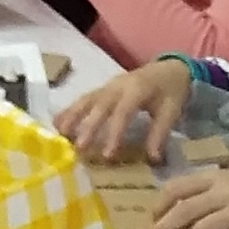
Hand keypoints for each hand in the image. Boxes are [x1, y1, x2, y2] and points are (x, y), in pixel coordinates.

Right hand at [57, 56, 192, 158]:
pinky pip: (84, 98)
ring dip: (72, 116)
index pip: (123, 112)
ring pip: (87, 99)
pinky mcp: (103, 88)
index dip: (114, 133)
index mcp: (137, 89)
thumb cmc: (170, 91)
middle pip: (100, 105)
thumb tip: (153, 159)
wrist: (170, 68)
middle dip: (88, 126)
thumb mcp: (171, 111)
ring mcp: (108, 85)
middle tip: (79, 148)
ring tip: (60, 134)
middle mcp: (118, 86)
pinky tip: (57, 122)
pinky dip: (70, 109)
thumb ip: (159, 133)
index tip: (107, 155)